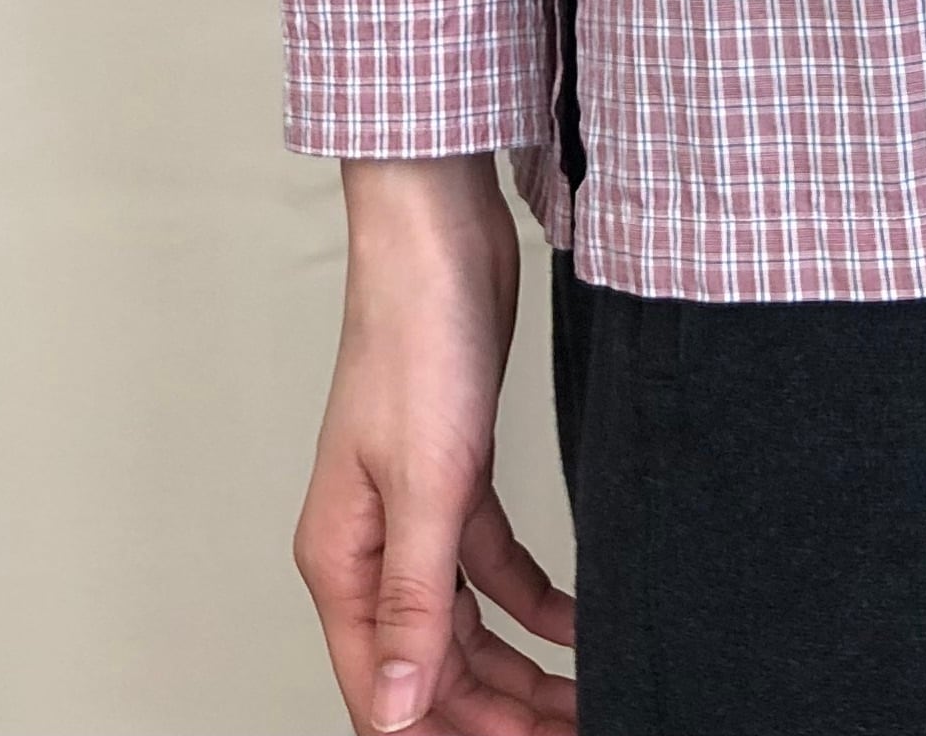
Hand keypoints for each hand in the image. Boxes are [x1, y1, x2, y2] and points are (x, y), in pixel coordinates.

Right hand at [294, 156, 576, 733]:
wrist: (442, 238)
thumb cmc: (415, 340)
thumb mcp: (425, 482)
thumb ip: (413, 600)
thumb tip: (396, 706)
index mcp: (341, 561)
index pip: (386, 690)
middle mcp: (370, 547)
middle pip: (431, 666)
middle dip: (498, 713)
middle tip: (573, 732)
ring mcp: (414, 512)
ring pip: (466, 623)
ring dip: (520, 668)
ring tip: (584, 699)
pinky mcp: (458, 475)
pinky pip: (494, 565)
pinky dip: (534, 601)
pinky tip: (578, 624)